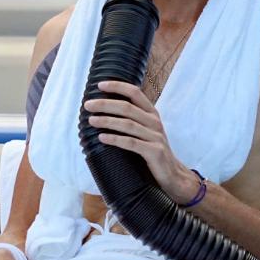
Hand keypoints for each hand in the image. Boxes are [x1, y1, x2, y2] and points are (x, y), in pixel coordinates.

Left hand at [84, 80, 199, 200]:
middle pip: (127, 107)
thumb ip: (131, 119)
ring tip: (91, 120)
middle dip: (105, 104)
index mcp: (152, 113)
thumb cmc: (152, 151)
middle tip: (87, 105)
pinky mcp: (154, 152)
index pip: (135, 92)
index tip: (99, 85)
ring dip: (107, 121)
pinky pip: (131, 143)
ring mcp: (155, 137)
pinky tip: (102, 137)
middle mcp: (154, 122)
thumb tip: (103, 109)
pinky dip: (115, 139)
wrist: (171, 174)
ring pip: (127, 124)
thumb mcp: (145, 131)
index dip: (117, 86)